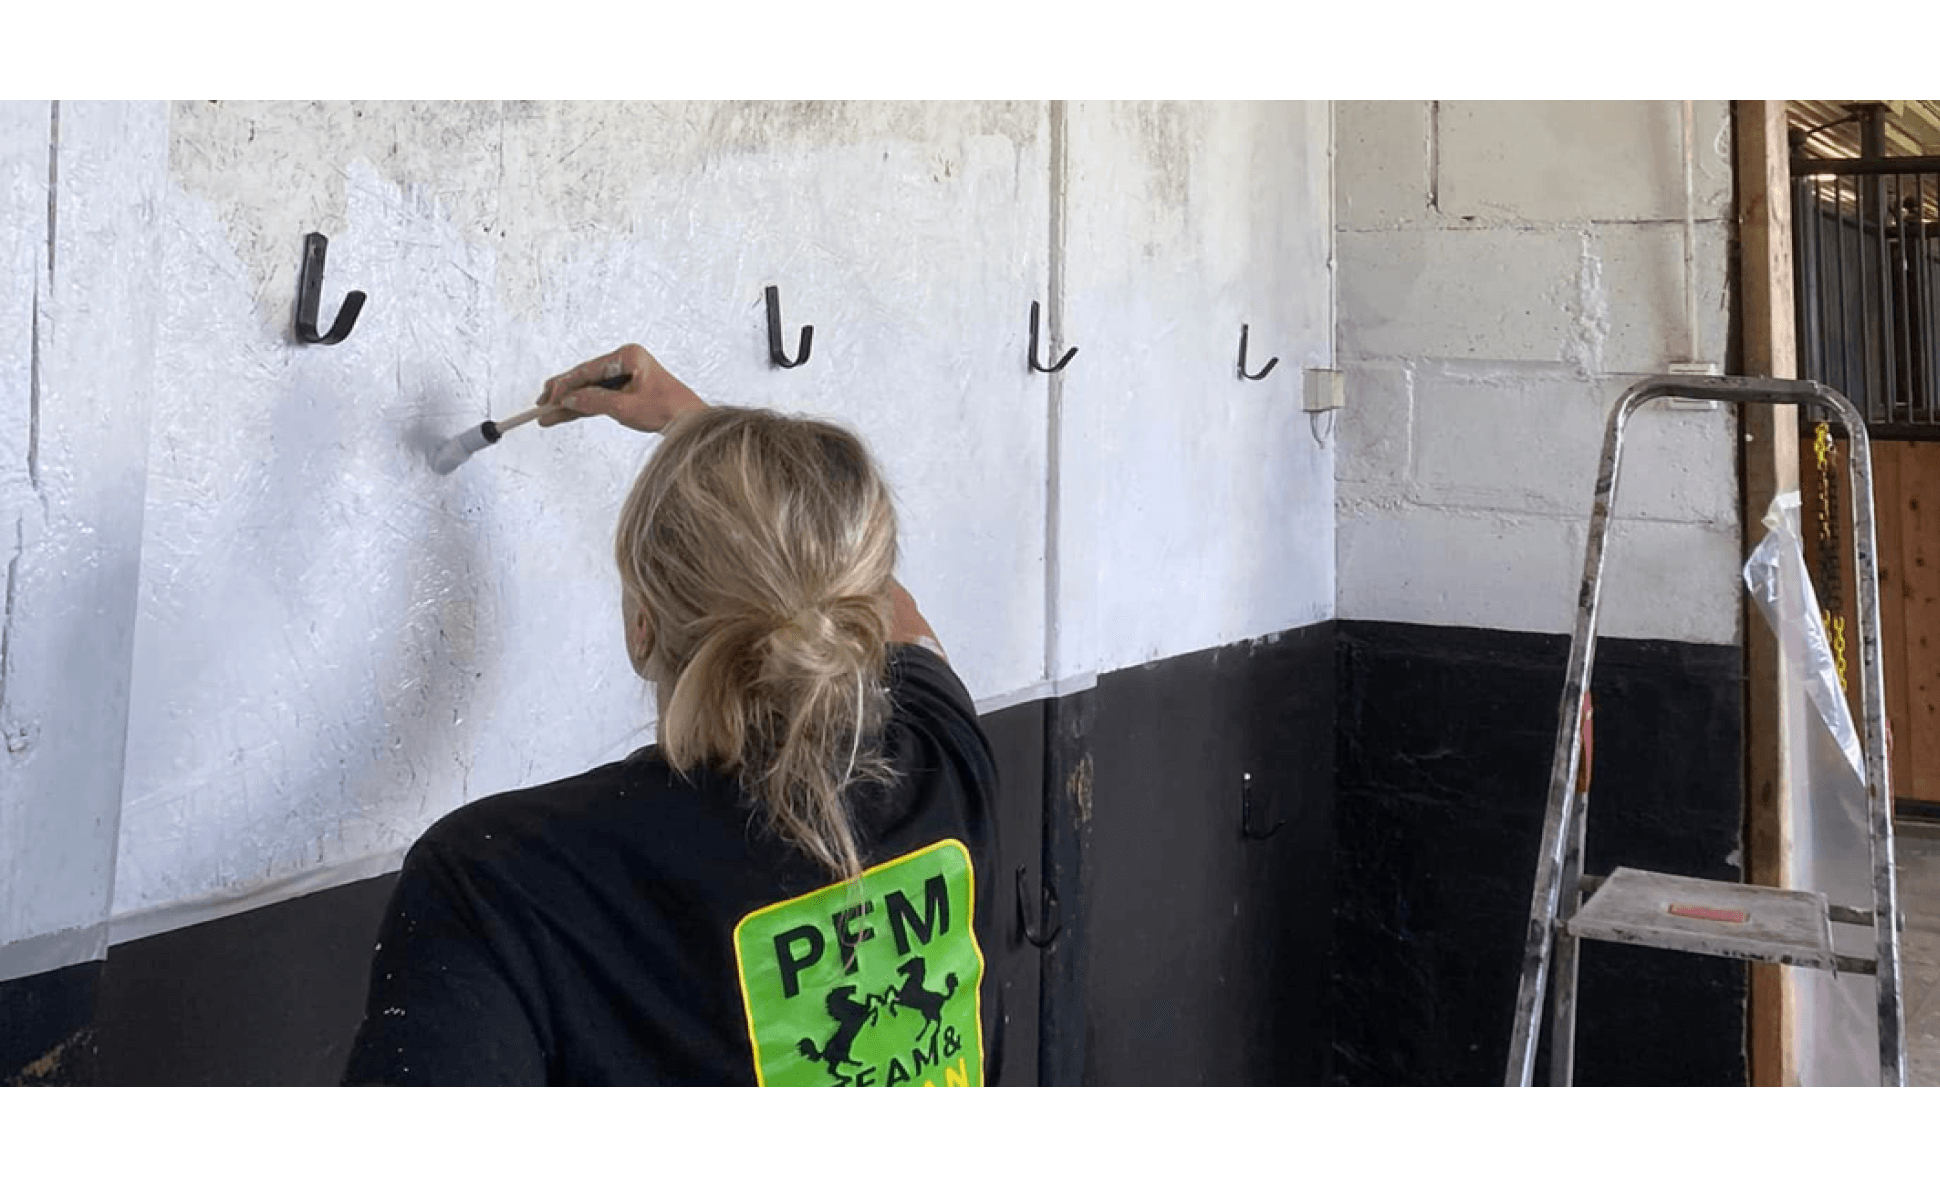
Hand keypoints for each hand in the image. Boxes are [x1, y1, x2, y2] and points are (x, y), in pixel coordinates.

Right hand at [536, 343, 706, 433]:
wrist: (691, 423)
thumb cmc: (668, 410)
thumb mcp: (626, 408)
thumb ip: (595, 402)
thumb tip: (567, 398)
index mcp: (628, 356)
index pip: (588, 369)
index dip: (565, 384)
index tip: (547, 397)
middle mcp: (625, 362)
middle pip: (586, 378)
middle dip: (563, 392)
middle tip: (540, 404)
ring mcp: (625, 376)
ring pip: (590, 389)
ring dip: (570, 402)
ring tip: (546, 414)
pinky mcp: (626, 391)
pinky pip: (599, 398)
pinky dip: (583, 407)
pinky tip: (565, 413)